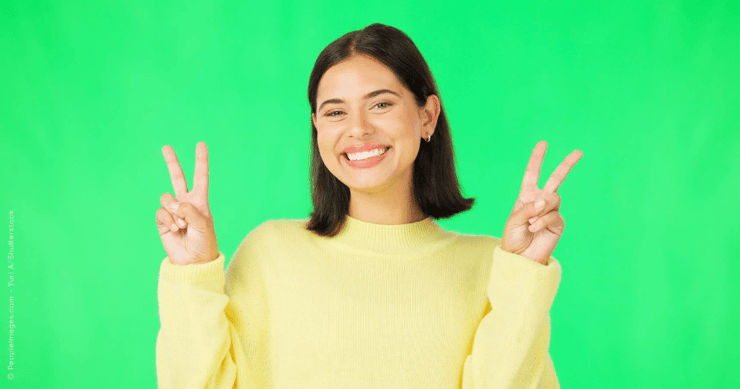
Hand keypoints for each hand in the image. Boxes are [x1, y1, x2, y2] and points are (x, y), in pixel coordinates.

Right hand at [155, 142, 218, 265]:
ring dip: (174, 211)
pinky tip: (175, 229)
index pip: (201, 177)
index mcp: (201, 201)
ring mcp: (173, 211)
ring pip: (166, 198)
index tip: (201, 144)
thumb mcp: (203, 225)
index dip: (201, 161)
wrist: (193, 262)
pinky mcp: (162, 221)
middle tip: (166, 147)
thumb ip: (190, 210)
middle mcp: (186, 203)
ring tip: (182, 225)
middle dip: (172, 162)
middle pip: (177, 178)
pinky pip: (160, 212)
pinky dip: (168, 220)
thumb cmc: (204, 244)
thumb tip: (174, 203)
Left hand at [501, 140, 582, 264]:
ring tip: (530, 222)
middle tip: (579, 152)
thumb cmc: (513, 238)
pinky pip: (553, 215)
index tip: (543, 143)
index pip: (533, 174)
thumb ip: (528, 207)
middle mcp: (540, 201)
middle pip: (556, 179)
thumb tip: (545, 200)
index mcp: (527, 196)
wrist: (520, 258)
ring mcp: (551, 212)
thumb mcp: (514, 220)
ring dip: (540, 209)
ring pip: (553, 198)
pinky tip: (534, 228)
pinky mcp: (558, 223)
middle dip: (567, 165)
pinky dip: (541, 221)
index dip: (537, 159)